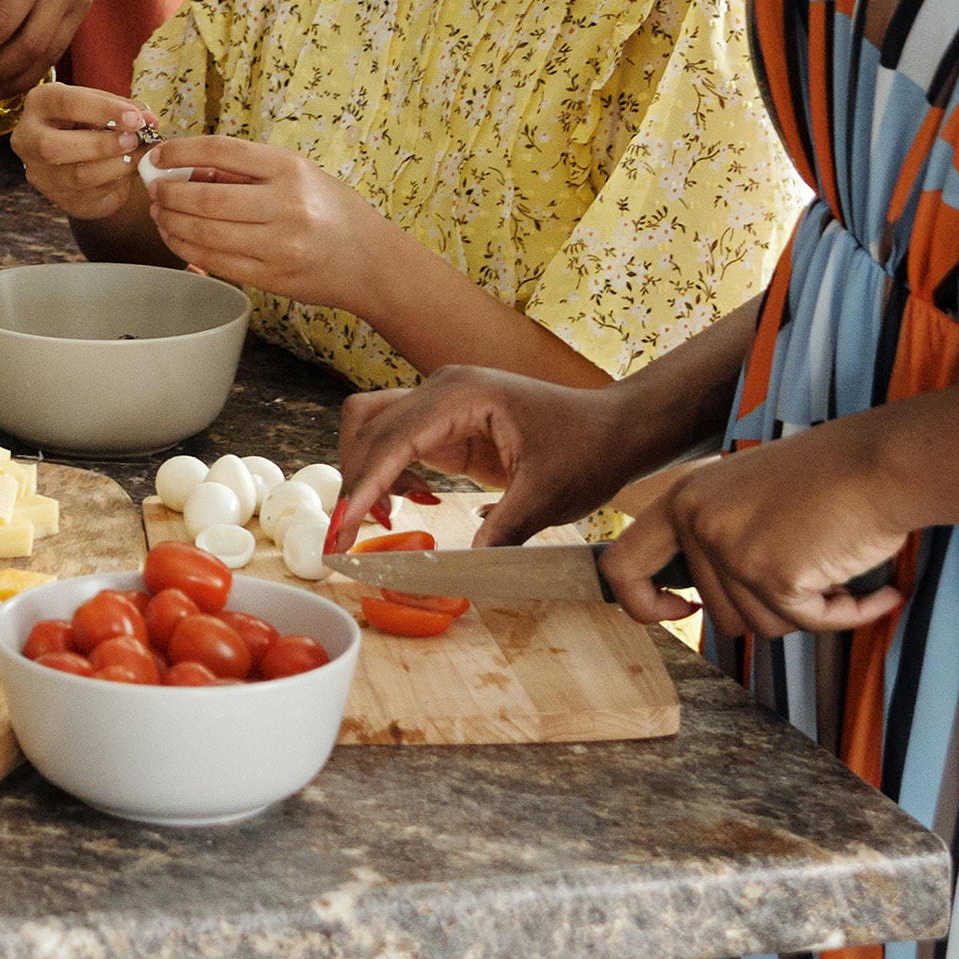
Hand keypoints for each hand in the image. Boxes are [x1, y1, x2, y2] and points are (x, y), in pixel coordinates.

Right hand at [12, 79, 148, 222]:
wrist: (80, 154)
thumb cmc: (88, 121)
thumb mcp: (100, 105)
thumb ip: (123, 108)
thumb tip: (148, 119)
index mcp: (39, 104)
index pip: (66, 104)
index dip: (103, 110)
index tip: (136, 117)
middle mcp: (29, 139)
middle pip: (54, 147)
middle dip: (100, 144)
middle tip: (134, 139)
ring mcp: (40, 173)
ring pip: (76, 176)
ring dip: (115, 165)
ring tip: (140, 154)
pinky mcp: (60, 198)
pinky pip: (92, 192)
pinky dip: (118, 179)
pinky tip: (133, 168)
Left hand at [141, 136, 393, 318]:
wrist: (370, 261)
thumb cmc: (331, 210)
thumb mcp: (297, 174)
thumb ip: (246, 172)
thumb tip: (187, 169)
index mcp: (290, 169)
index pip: (221, 151)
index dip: (181, 151)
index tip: (159, 156)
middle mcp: (285, 205)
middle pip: (206, 198)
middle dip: (169, 193)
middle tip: (154, 190)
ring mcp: (279, 245)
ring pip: (206, 233)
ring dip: (172, 223)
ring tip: (159, 214)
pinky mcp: (272, 277)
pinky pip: (217, 262)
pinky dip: (188, 249)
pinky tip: (176, 238)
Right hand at [336, 359, 630, 539]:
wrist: (615, 430)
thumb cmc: (588, 450)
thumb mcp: (548, 496)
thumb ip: (503, 530)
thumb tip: (465, 569)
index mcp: (462, 395)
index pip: (392, 437)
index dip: (362, 485)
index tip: (343, 528)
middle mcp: (443, 389)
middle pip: (368, 424)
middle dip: (352, 479)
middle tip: (344, 537)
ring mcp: (443, 403)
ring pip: (375, 428)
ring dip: (365, 472)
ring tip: (375, 521)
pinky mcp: (449, 423)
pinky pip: (399, 441)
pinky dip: (387, 472)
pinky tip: (404, 502)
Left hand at [599, 422, 910, 642]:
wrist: (880, 462)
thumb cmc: (829, 478)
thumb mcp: (746, 497)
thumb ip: (716, 538)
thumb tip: (700, 603)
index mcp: (682, 499)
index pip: (620, 566)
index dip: (644, 603)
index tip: (685, 609)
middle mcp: (697, 522)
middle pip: (719, 614)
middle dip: (771, 606)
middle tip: (811, 567)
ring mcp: (730, 549)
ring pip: (764, 626)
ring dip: (809, 608)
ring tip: (837, 563)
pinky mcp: (771, 574)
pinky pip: (809, 624)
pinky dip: (848, 614)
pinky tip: (876, 591)